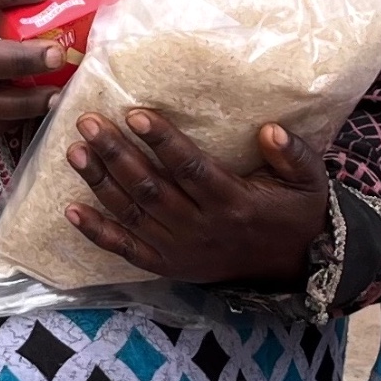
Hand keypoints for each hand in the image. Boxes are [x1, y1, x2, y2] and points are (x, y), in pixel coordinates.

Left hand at [63, 112, 329, 287]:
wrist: (295, 266)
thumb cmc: (296, 212)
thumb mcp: (309, 181)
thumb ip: (293, 153)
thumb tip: (270, 128)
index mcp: (233, 202)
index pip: (190, 168)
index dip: (162, 141)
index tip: (135, 114)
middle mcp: (201, 228)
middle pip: (150, 188)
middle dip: (116, 153)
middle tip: (89, 122)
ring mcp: (181, 250)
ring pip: (132, 214)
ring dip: (101, 182)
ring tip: (75, 150)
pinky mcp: (168, 266)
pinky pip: (126, 250)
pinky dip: (98, 232)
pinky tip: (71, 210)